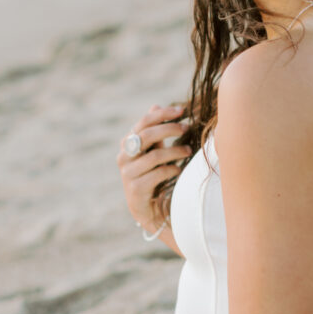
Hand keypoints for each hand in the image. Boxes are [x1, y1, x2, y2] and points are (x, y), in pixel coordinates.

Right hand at [117, 104, 190, 229]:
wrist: (148, 208)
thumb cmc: (153, 174)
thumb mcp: (154, 150)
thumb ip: (154, 130)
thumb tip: (155, 104)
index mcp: (127, 143)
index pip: (144, 122)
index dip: (162, 114)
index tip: (182, 111)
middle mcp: (124, 157)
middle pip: (147, 135)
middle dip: (170, 129)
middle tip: (187, 128)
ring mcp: (127, 174)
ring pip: (154, 156)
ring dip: (175, 151)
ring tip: (189, 151)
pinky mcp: (135, 189)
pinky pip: (157, 174)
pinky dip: (171, 169)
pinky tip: (179, 169)